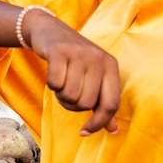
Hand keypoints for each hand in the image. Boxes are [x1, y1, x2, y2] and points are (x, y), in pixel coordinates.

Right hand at [26, 10, 120, 135]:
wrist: (48, 30)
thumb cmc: (72, 58)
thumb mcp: (92, 77)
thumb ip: (102, 101)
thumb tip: (113, 129)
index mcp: (111, 65)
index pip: (111, 104)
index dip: (98, 123)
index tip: (84, 132)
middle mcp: (98, 58)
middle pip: (86, 103)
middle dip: (72, 105)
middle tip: (66, 94)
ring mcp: (79, 53)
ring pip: (70, 95)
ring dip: (60, 95)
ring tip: (60, 82)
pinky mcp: (59, 51)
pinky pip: (55, 83)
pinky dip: (51, 84)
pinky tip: (52, 74)